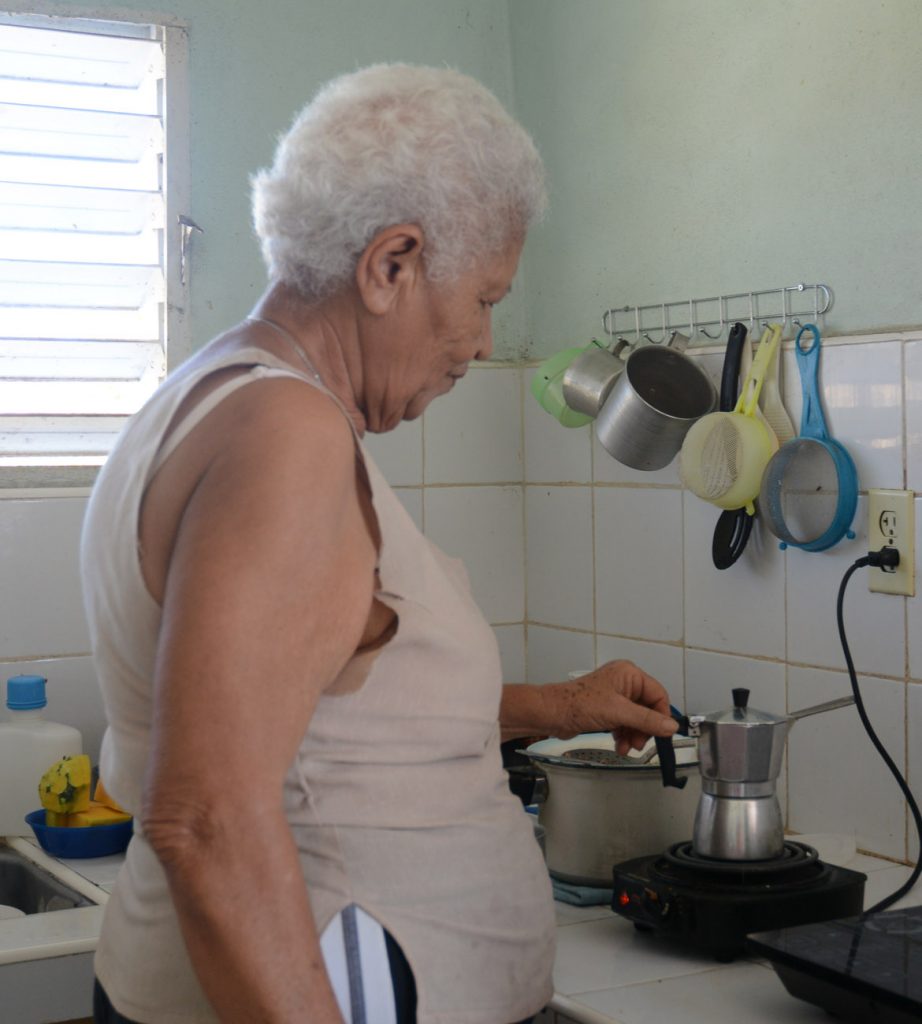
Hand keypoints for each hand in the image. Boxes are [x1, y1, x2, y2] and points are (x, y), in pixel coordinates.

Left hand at [555, 661, 677, 754]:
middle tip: (640, 743)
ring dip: (634, 735)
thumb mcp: (619, 713)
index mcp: (629, 674)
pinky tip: (620, 746)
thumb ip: (647, 720)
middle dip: (645, 728)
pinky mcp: (606, 710)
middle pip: (648, 709)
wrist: (552, 714)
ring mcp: (614, 697)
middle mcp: (623, 683)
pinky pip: (624, 724)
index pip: (658, 694)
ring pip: (636, 719)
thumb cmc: (579, 704)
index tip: (663, 734)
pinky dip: (624, 736)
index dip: (662, 716)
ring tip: (628, 747)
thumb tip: (672, 726)